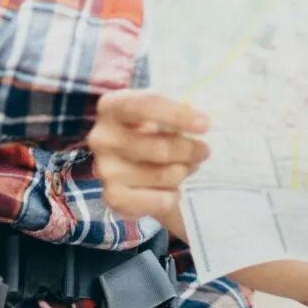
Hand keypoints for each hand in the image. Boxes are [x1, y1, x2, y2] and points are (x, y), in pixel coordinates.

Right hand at [89, 90, 210, 232]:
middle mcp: (102, 138)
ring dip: (183, 172)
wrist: (130, 161)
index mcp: (112, 106)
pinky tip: (171, 190)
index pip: (144, 106)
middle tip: (204, 151)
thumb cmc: (150, 129)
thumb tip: (202, 123)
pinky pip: (159, 201)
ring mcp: (105, 170)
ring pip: (163, 175)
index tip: (205, 124)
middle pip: (159, 148)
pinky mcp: (113, 197)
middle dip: (189, 151)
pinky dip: (172, 197)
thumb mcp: (158, 113)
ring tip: (186, 167)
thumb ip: (175, 115)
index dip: (176, 115)